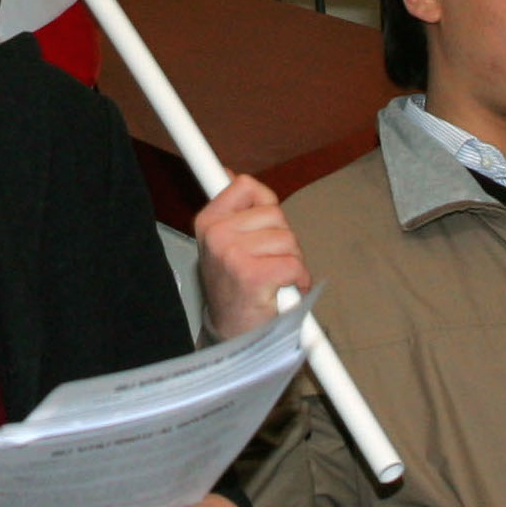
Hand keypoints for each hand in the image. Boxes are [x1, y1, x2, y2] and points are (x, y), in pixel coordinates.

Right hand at [195, 173, 304, 340]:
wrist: (233, 333)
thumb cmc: (235, 288)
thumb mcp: (226, 243)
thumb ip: (235, 210)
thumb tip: (230, 173)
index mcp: (208, 222)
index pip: (243, 186)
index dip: (259, 192)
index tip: (255, 184)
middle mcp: (216, 235)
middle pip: (275, 213)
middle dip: (282, 238)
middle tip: (268, 261)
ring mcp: (232, 254)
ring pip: (288, 239)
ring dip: (291, 261)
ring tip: (274, 278)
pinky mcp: (252, 274)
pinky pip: (293, 263)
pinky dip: (297, 279)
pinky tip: (282, 290)